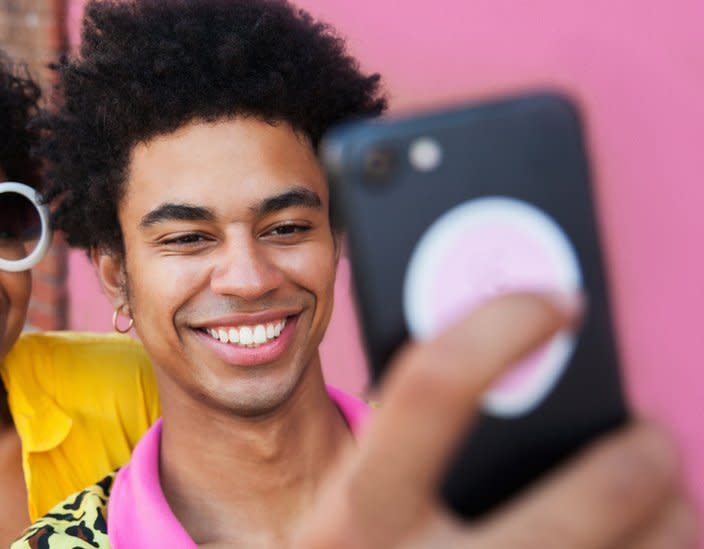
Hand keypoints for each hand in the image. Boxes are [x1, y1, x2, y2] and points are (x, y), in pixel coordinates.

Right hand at [295, 293, 696, 547]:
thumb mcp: (356, 502)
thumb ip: (407, 437)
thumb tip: (515, 349)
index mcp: (360, 515)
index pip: (432, 390)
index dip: (502, 325)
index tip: (561, 303)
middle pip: (580, 506)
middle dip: (641, 457)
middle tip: (651, 435)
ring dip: (670, 524)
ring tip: (666, 504)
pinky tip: (638, 548)